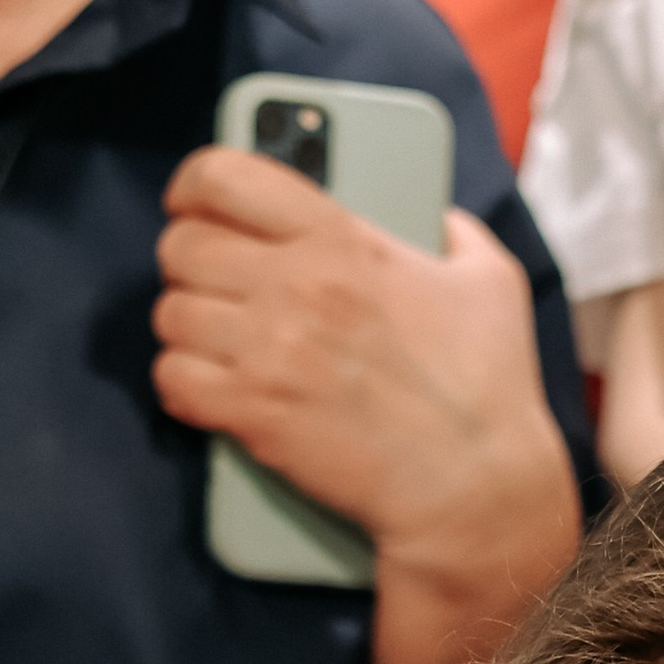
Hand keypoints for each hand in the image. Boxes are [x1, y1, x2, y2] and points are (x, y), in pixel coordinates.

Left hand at [152, 148, 577, 584]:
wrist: (474, 486)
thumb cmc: (489, 390)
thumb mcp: (491, 283)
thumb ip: (457, 235)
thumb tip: (441, 220)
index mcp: (341, 237)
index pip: (225, 177)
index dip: (194, 184)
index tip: (193, 202)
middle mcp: (294, 283)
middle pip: (183, 246)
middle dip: (188, 263)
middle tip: (208, 284)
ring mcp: (268, 350)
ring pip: (171, 314)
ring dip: (185, 328)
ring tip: (212, 342)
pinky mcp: (253, 413)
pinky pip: (173, 379)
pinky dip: (181, 385)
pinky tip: (206, 390)